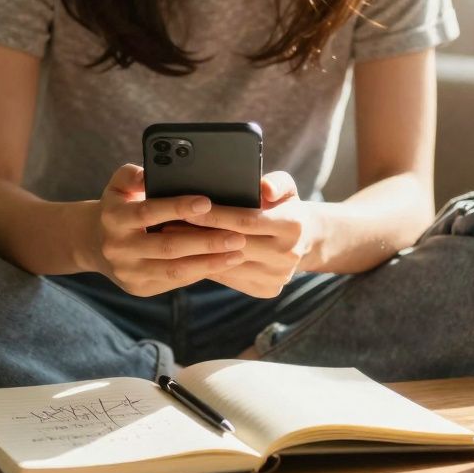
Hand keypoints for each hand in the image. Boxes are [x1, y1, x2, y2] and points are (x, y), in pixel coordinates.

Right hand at [86, 164, 246, 296]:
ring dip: (209, 262)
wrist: (94, 243)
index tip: (208, 203)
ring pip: (174, 270)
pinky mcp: (140, 288)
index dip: (178, 207)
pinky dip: (200, 272)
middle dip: (205, 242)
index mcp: (113, 218)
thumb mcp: (118, 185)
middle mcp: (118, 248)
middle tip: (237, 235)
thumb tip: (148, 174)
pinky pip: (174, 282)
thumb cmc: (119, 206)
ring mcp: (128, 272)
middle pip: (167, 246)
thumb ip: (132, 174)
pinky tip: (222, 264)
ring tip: (238, 252)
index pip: (148, 212)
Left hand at [181, 171, 321, 297]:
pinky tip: (187, 255)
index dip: (215, 216)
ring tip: (171, 238)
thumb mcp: (287, 189)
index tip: (187, 210)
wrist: (306, 242)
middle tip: (167, 225)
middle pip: (233, 244)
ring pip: (228, 264)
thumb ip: (277, 182)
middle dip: (198, 235)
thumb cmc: (285, 207)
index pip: (246, 221)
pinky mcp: (267, 289)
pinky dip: (207, 266)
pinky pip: (230, 278)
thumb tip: (264, 188)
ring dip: (197, 253)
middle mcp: (288, 254)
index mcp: (293, 226)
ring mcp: (278, 276)